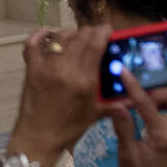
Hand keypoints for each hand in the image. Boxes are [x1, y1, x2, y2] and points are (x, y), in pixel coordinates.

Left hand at [9, 25, 109, 160]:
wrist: (39, 136)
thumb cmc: (69, 127)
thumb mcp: (96, 113)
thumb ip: (116, 101)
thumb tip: (135, 94)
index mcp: (84, 80)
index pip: (96, 45)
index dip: (103, 32)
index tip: (108, 29)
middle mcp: (66, 69)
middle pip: (80, 37)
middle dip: (91, 32)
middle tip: (96, 34)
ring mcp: (46, 66)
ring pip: (61, 37)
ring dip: (72, 33)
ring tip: (78, 37)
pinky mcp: (31, 68)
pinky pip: (32, 43)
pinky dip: (40, 34)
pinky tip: (49, 32)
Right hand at [104, 72, 166, 166]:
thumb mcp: (127, 155)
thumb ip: (123, 128)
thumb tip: (114, 104)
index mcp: (162, 135)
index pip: (148, 103)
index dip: (133, 86)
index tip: (123, 71)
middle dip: (159, 89)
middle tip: (138, 94)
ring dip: (163, 97)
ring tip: (140, 101)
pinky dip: (162, 106)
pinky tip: (145, 110)